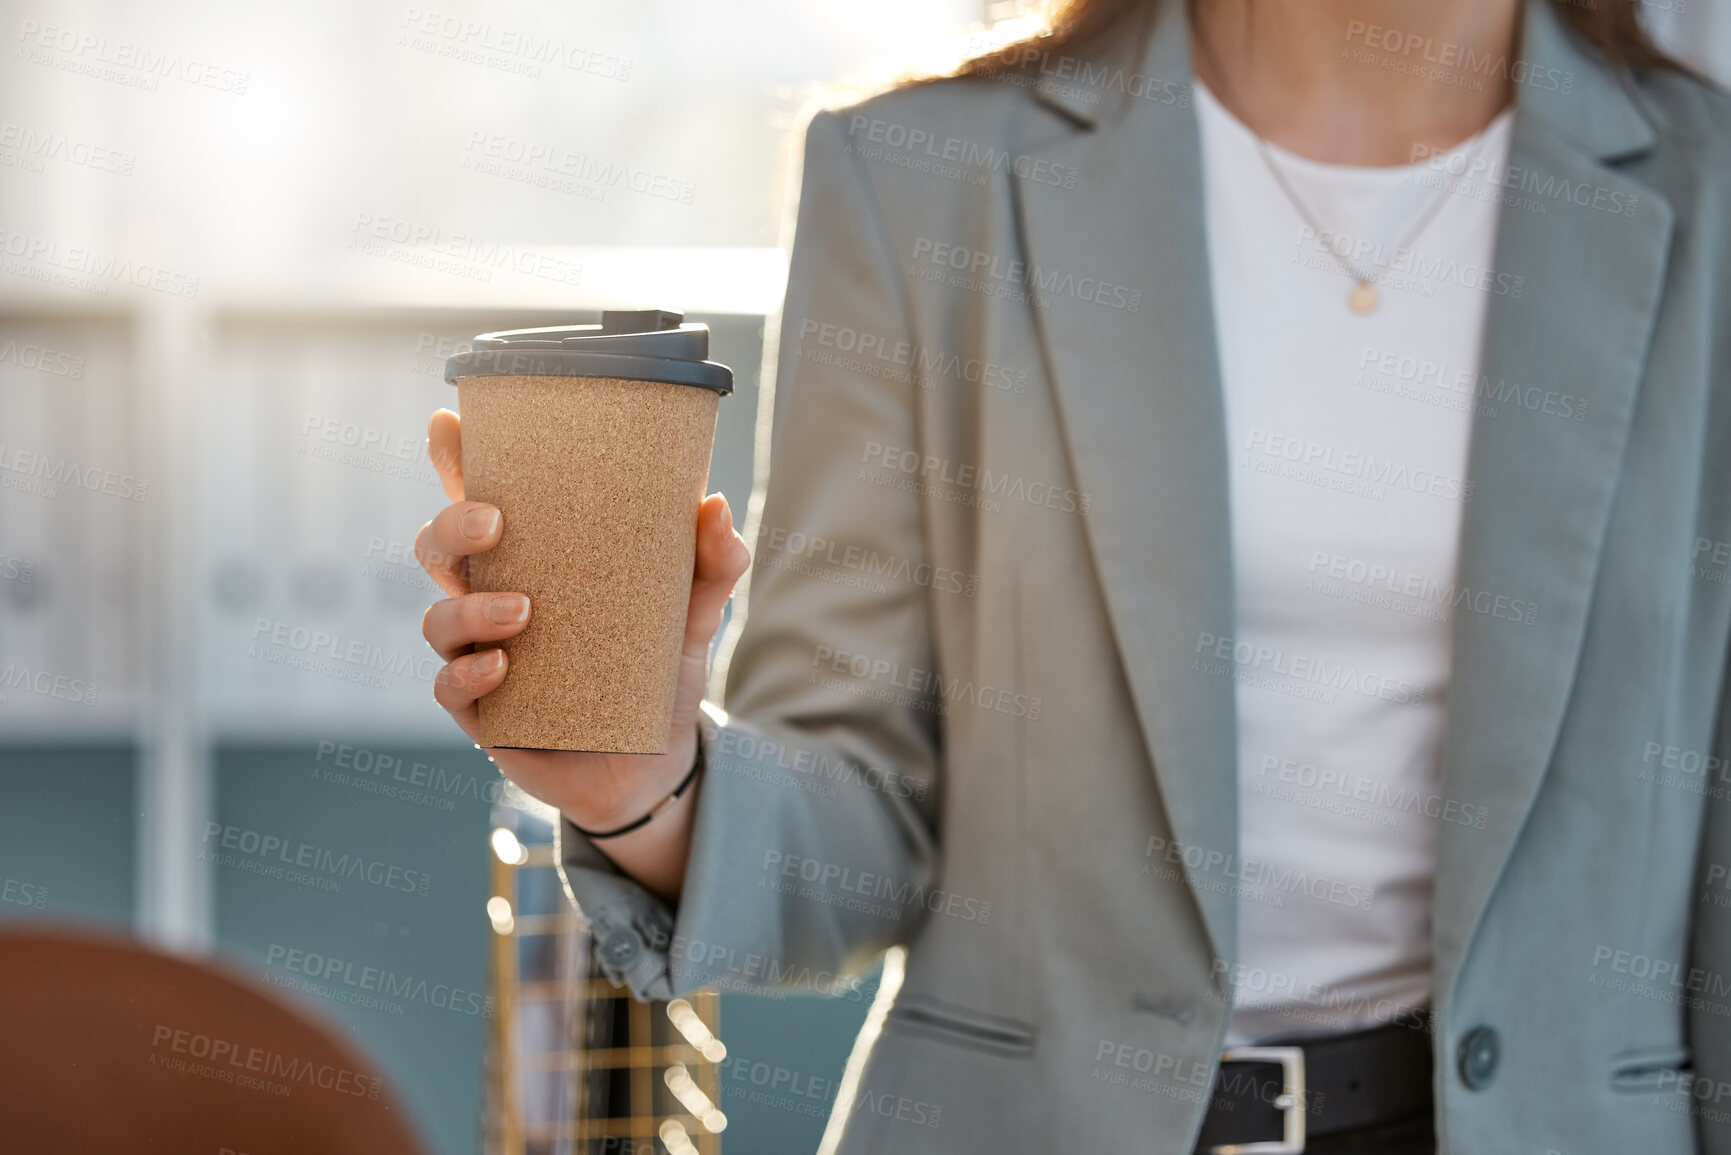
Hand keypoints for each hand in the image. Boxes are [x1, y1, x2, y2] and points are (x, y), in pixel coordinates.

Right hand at [415, 408, 751, 830]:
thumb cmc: (657, 671)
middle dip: (452, 525)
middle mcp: (492, 598)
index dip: (454, 459)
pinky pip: (449, 686)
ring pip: (438, 616)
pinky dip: (468, 673)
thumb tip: (713, 507)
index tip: (449, 424)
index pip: (479, 497)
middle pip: (438, 546)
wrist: (654, 764)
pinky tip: (502, 668)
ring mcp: (479, 654)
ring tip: (524, 612)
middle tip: (496, 522)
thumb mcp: (692, 613)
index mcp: (533, 559)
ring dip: (469, 607)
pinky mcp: (482, 713)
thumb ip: (711, 563)